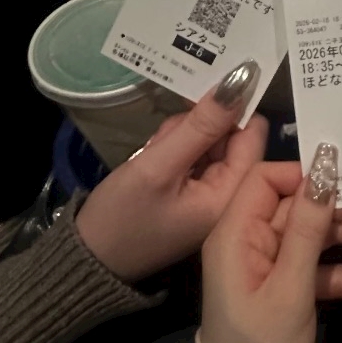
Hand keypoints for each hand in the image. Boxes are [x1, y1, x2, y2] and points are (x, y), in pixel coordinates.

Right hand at [77, 60, 266, 282]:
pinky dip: (173, 149)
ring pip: (207, 142)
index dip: (229, 109)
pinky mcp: (191, 193)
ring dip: (180, 136)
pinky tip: (151, 158)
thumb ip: (200, 126)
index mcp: (233, 195)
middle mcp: (230, 195)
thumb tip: (241, 81)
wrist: (88, 261)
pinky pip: (192, 156)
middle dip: (197, 126)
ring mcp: (210, 195)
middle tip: (163, 140)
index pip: (253, 134)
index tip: (195, 100)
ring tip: (151, 153)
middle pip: (229, 135)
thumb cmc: (122, 218)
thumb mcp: (158, 167)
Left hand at [200, 145, 341, 342]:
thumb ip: (309, 226)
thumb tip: (325, 166)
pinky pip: (330, 273)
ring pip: (326, 241)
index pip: (270, 179)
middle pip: (308, 210)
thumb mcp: (291, 286)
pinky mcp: (294, 290)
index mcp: (237, 232)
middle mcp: (255, 242)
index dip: (311, 175)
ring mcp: (276, 267)